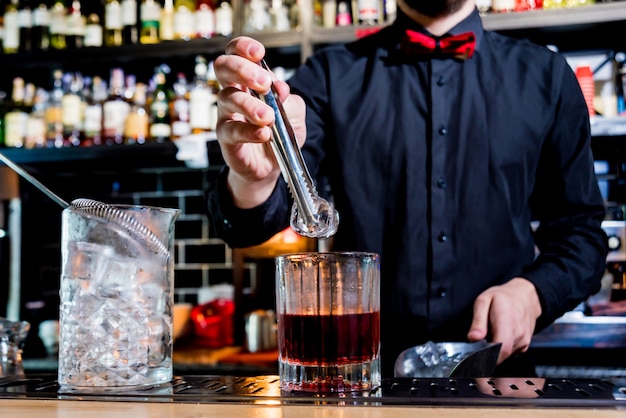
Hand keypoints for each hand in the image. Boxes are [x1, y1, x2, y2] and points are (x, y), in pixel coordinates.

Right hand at [214, 36, 306, 208]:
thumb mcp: (294, 114)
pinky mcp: (226, 139)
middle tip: (264, 83)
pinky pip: (231, 130)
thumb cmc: (280, 133)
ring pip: (226, 98)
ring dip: (249, 105)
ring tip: (268, 116)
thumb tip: (281, 88)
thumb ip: (290, 100)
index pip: (236, 53)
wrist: (273, 165)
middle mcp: (233, 93)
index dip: (243, 47)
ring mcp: (227, 115)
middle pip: (223, 68)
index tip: (258, 52)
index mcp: (248, 80)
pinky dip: (249, 131)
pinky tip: (264, 133)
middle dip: (242, 70)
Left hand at [467, 277, 541, 363]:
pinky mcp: (525, 345)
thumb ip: (478, 321)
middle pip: (500, 354)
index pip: (502, 348)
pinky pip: (510, 352)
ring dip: (495, 348)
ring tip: (493, 332)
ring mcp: (524, 340)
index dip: (488, 356)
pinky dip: (502, 347)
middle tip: (481, 338)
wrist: (524, 297)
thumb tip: (473, 338)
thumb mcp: (484, 301)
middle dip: (487, 351)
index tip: (477, 353)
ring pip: (504, 354)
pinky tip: (501, 334)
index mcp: (506, 320)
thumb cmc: (503, 297)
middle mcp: (518, 332)